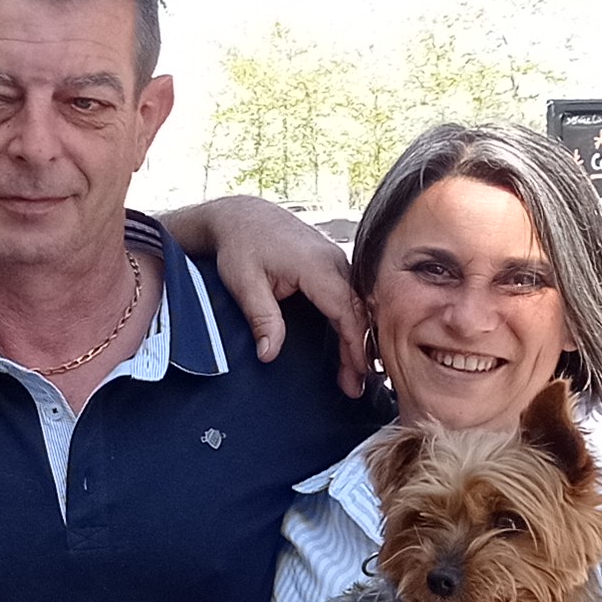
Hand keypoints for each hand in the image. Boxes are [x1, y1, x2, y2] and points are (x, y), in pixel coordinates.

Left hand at [177, 197, 368, 397]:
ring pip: (358, 303)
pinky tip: (351, 342)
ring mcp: (336, 259)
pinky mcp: (332, 262)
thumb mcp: (244, 283)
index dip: (353, 344)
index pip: (345, 310)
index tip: (357, 372)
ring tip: (356, 372)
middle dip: (360, 349)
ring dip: (359, 336)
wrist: (241, 216)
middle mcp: (334, 259)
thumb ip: (261, 318)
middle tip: (356, 385)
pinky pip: (351, 294)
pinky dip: (353, 319)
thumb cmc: (241, 245)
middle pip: (358, 310)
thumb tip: (268, 355)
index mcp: (317, 265)